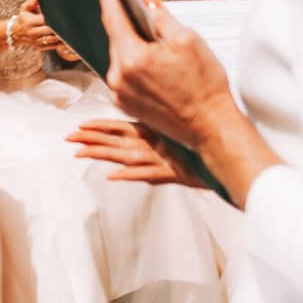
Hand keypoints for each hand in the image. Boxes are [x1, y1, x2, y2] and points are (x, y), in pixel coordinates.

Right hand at [10, 0, 78, 60]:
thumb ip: (32, 2)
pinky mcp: (41, 47)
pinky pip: (53, 46)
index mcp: (29, 22)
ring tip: (72, 31)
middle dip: (60, 27)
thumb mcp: (25, 8)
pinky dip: (61, 43)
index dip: (54, 18)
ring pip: (52, 40)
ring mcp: (37, 41)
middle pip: (49, 31)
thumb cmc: (23, 18)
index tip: (63, 14)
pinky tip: (68, 39)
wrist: (16, 33)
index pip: (44, 20)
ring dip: (62, 36)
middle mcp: (33, 33)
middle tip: (71, 22)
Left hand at [66, 118, 204, 186]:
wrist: (233, 156)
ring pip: (127, 156)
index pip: (121, 128)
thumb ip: (159, 136)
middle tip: (68, 138)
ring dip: (103, 154)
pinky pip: (149, 174)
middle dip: (92, 139)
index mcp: (155, 132)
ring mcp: (164, 158)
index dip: (100, 127)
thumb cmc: (205, 147)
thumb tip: (141, 145)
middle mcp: (156, 143)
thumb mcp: (178, 138)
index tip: (79, 126)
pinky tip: (114, 176)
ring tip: (80, 154)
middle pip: (118, 141)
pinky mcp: (175, 173)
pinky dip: (131, 175)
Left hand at [98, 0, 233, 148]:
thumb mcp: (188, 40)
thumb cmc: (204, 87)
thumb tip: (147, 0)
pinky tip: (153, 68)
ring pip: (119, 57)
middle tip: (143, 15)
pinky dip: (133, 67)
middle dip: (127, 24)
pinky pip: (122, 76)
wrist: (209, 125)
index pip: (113, 18)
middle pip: (116, 38)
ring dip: (132, 47)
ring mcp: (119, 93)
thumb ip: (161, 16)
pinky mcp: (124, 104)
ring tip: (156, 48)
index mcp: (132, 58)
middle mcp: (119, 77)